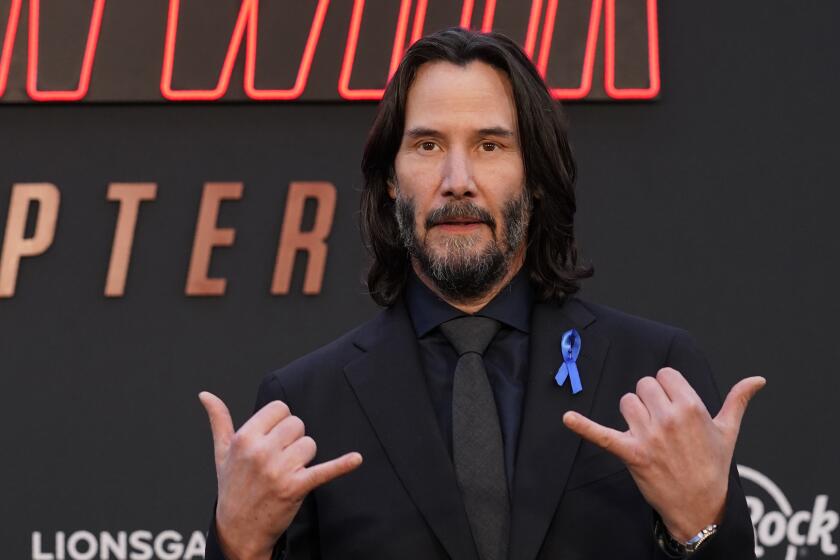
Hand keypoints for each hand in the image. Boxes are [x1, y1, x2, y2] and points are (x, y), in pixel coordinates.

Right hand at [199, 391, 362, 559]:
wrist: (238, 530)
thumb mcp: (221, 453)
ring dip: (304, 457)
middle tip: (280, 459)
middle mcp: (260, 452)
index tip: (274, 437)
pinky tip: (356, 459)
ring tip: (287, 472)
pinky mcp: (296, 487)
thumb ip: (219, 420)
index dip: (281, 422)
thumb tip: (205, 395)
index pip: (280, 408)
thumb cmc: (232, 487)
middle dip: (293, 439)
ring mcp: (279, 470)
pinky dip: (341, 465)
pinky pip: (323, 470)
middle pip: (297, 424)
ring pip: (310, 444)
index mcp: (244, 438)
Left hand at [562, 369, 764, 541]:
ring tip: (648, 432)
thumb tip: (757, 380)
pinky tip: (567, 418)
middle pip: (644, 385)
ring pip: (627, 402)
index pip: (665, 375)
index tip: (673, 404)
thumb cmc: (713, 465)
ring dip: (633, 413)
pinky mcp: (630, 452)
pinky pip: (601, 434)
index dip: (668, 388)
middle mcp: (668, 418)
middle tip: (661, 421)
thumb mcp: (727, 431)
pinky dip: (583, 426)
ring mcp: (648, 435)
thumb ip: (738, 400)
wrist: (701, 505)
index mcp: (692, 406)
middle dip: (650, 399)